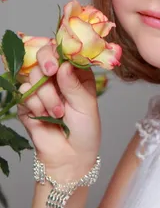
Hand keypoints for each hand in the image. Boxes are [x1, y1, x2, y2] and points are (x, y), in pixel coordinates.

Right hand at [17, 42, 100, 180]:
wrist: (70, 157)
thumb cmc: (86, 131)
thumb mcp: (87, 105)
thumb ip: (74, 85)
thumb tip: (63, 64)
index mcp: (76, 74)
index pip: (66, 51)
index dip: (61, 50)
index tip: (62, 56)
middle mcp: (58, 78)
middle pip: (44, 56)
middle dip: (47, 63)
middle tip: (52, 72)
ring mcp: (41, 89)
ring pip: (34, 76)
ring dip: (46, 95)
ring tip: (58, 113)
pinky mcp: (27, 103)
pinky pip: (24, 93)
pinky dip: (34, 104)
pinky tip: (44, 116)